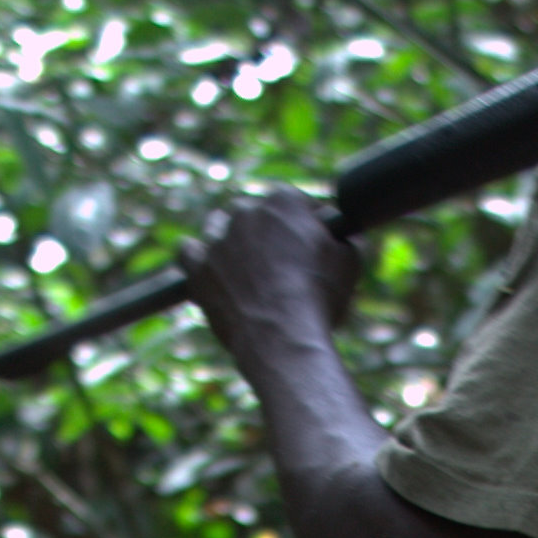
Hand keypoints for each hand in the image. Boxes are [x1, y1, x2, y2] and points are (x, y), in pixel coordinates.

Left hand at [191, 192, 359, 380]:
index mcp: (284, 201)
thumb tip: (346, 235)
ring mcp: (218, 238)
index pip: (292, 200)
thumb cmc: (320, 299)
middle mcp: (247, 211)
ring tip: (244, 267)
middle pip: (252, 212)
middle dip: (263, 231)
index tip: (308, 240)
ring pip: (218, 226)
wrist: (284, 337)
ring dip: (229, 240)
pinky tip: (208, 268)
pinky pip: (188, 250)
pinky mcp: (198, 267)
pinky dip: (197, 257)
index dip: (301, 221)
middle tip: (277, 260)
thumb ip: (346, 240)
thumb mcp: (349, 264)